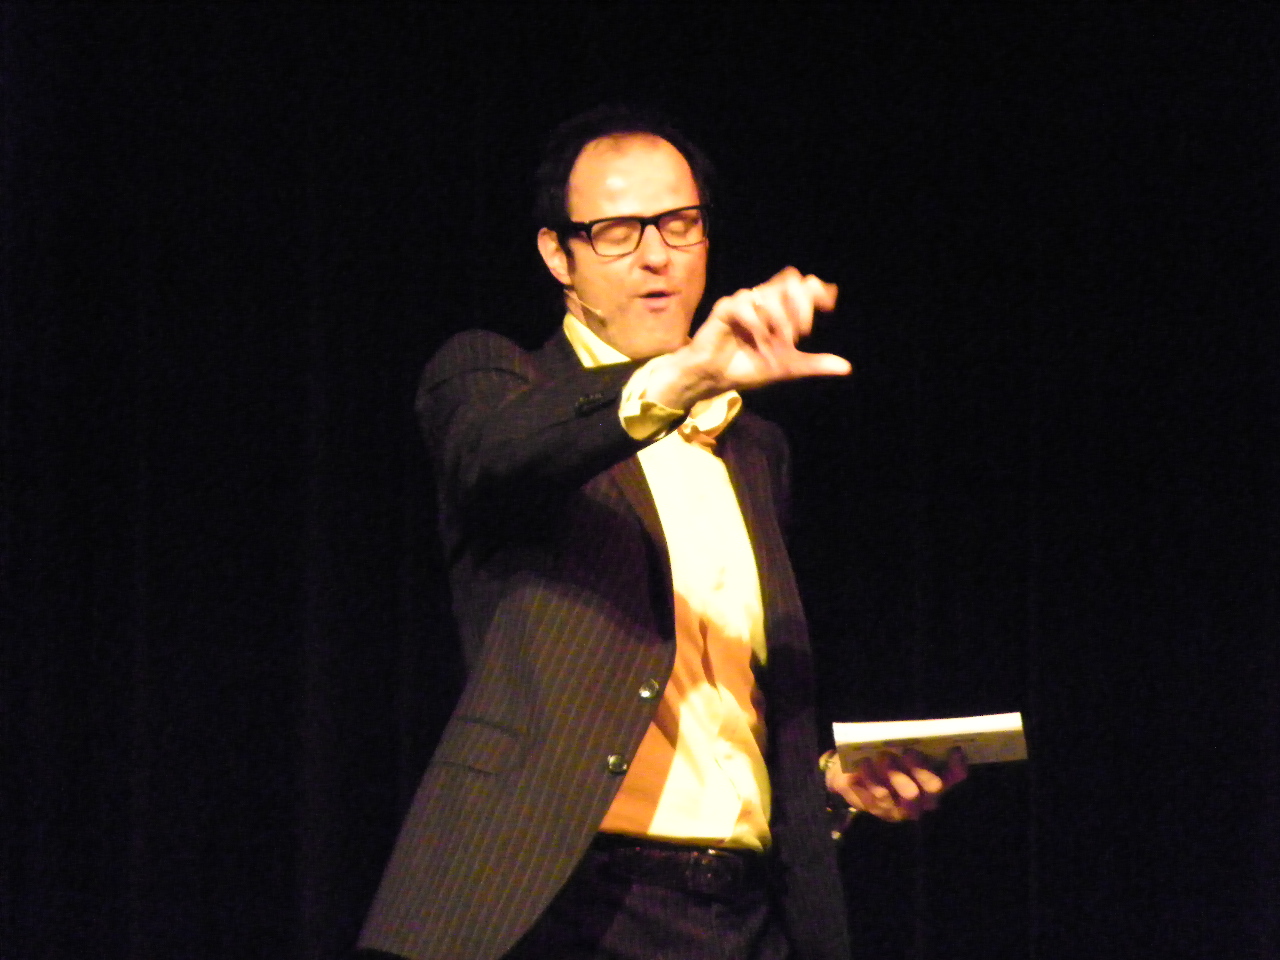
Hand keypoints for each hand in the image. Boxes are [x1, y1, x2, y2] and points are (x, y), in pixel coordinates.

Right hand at [645, 267, 850, 410]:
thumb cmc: (748, 368)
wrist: (714, 379)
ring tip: (779, 343)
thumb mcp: (787, 368)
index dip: (818, 289)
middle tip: (802, 332)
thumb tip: (846, 367)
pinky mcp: (725, 309)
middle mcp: (763, 300)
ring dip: (780, 319)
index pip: (803, 285)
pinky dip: (757, 324)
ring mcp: (744, 302)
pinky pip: (746, 306)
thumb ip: (814, 364)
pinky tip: (759, 340)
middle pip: (791, 280)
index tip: (829, 305)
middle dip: (802, 304)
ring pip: (770, 293)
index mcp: (780, 309)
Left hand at [825, 747, 967, 822]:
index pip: (955, 775)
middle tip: (908, 751)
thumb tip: (913, 730)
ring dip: (895, 774)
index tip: (953, 749)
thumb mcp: (896, 745)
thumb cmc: (883, 755)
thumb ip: (908, 741)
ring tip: (882, 756)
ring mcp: (906, 808)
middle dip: (922, 768)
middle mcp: (925, 797)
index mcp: (935, 778)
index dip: (957, 765)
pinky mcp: (884, 811)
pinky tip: (865, 765)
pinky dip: (873, 780)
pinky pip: (881, 798)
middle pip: (934, 787)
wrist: (853, 774)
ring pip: (908, 795)